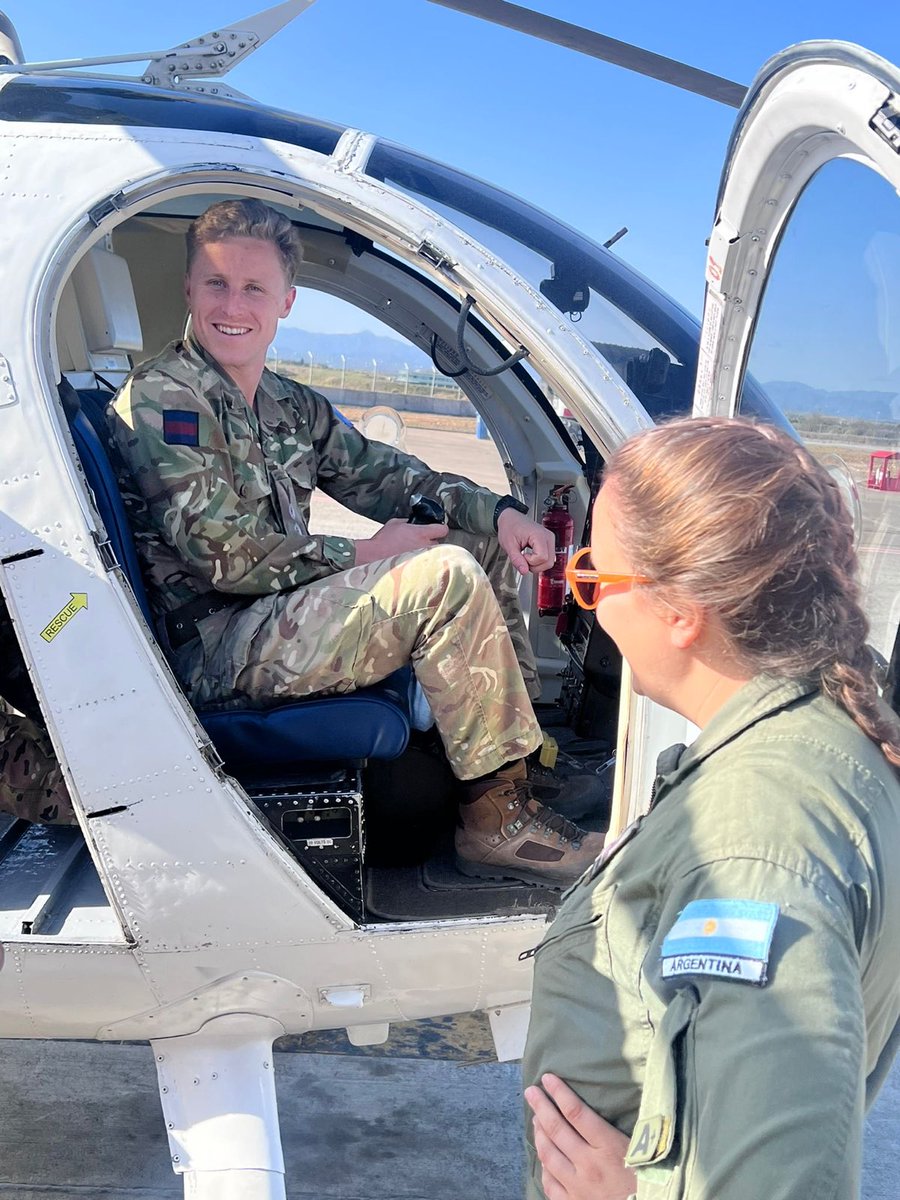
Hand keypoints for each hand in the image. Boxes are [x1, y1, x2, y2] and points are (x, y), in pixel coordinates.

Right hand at [353, 517, 447, 564]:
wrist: (374, 557)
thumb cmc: (383, 541)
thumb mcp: (395, 523)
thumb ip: (408, 522)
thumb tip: (413, 524)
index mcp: (421, 533)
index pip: (442, 529)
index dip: (439, 528)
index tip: (436, 529)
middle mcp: (425, 546)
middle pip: (439, 543)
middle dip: (432, 541)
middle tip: (422, 542)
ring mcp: (423, 559)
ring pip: (433, 555)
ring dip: (427, 553)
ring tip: (416, 553)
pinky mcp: (419, 569)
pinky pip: (426, 564)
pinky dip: (421, 563)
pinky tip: (412, 561)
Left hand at [497, 508, 554, 574]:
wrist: (510, 518)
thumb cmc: (509, 527)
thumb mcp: (509, 545)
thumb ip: (517, 559)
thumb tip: (524, 571)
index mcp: (538, 535)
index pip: (542, 557)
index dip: (530, 561)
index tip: (522, 555)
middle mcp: (548, 537)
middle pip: (549, 562)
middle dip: (535, 566)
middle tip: (523, 559)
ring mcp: (550, 540)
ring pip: (550, 562)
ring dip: (537, 565)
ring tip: (526, 557)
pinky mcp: (549, 543)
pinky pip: (548, 558)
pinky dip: (539, 561)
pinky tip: (531, 556)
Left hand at [525, 1074, 635, 1199]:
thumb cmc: (649, 1180)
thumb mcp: (641, 1150)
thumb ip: (619, 1129)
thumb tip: (606, 1102)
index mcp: (608, 1147)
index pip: (576, 1112)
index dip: (560, 1093)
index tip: (548, 1078)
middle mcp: (589, 1165)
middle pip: (557, 1130)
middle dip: (541, 1107)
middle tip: (531, 1092)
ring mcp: (578, 1187)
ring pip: (549, 1155)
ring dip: (539, 1134)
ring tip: (535, 1119)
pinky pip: (550, 1184)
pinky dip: (544, 1167)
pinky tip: (543, 1157)